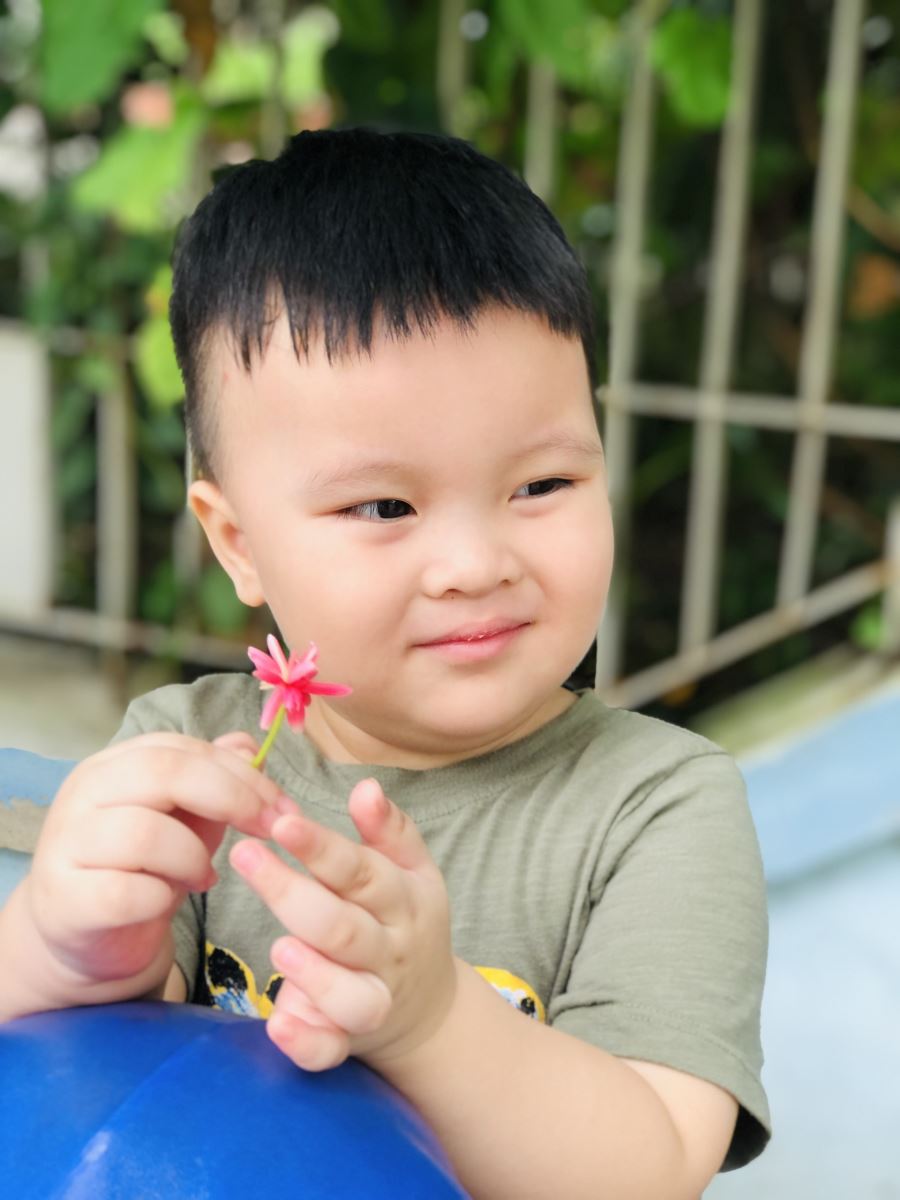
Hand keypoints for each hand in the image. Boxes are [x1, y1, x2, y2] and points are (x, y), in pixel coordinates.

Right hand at [24, 731, 288, 997]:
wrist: (86, 936)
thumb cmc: (143, 867)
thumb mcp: (186, 818)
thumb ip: (216, 780)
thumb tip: (250, 748)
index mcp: (113, 765)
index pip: (182, 749)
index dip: (241, 773)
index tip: (284, 807)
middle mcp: (83, 794)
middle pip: (164, 773)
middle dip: (231, 798)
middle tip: (268, 830)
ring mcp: (68, 846)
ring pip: (144, 833)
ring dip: (192, 856)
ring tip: (205, 876)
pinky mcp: (67, 900)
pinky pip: (126, 892)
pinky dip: (162, 897)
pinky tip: (170, 901)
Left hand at [229, 778, 455, 1071]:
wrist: (429, 1009)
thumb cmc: (405, 921)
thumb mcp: (411, 870)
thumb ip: (388, 829)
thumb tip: (366, 786)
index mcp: (401, 900)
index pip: (361, 870)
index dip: (322, 847)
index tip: (281, 821)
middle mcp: (389, 951)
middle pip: (343, 927)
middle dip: (292, 893)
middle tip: (244, 857)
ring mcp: (372, 1000)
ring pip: (349, 995)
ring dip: (314, 974)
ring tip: (278, 948)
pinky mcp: (348, 1041)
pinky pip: (330, 1050)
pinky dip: (307, 1042)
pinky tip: (279, 1023)